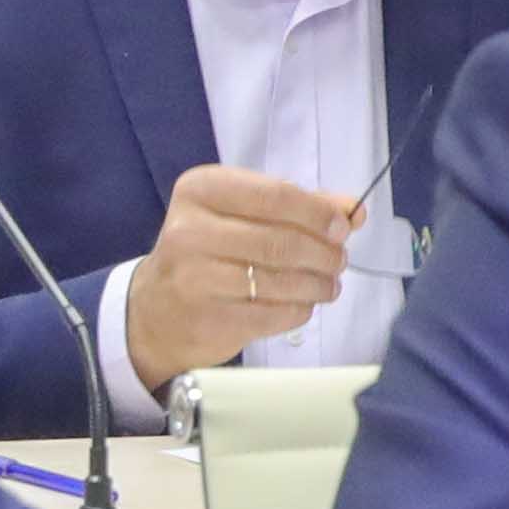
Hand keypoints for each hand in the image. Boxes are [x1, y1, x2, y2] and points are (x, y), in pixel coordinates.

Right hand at [122, 164, 359, 391]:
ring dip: (317, 284)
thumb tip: (353, 210)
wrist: (155, 311)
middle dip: (323, 253)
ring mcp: (196, 277)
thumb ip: (298, 207)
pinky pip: (274, 313)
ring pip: (281, 279)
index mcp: (201, 190)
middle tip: (339, 261)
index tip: (342, 227)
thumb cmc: (207, 251)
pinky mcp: (209, 319)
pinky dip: (300, 309)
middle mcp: (191, 229)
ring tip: (327, 285)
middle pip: (280, 240)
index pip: (275, 195)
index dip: (317, 213)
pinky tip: (303, 304)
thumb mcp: (241, 214)